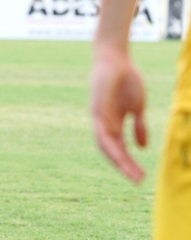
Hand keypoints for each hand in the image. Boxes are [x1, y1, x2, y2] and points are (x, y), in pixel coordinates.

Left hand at [90, 46, 147, 182]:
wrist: (116, 58)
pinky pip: (101, 132)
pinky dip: (109, 144)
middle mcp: (104, 123)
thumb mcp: (137, 107)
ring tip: (130, 173)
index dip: (129, 162)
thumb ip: (139, 126)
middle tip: (137, 181)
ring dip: (118, 160)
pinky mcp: (96, 110)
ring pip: (105, 145)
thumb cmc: (126, 79)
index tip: (141, 176)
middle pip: (111, 151)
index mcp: (114, 123)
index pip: (120, 148)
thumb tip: (142, 147)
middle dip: (124, 166)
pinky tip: (118, 155)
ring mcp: (99, 117)